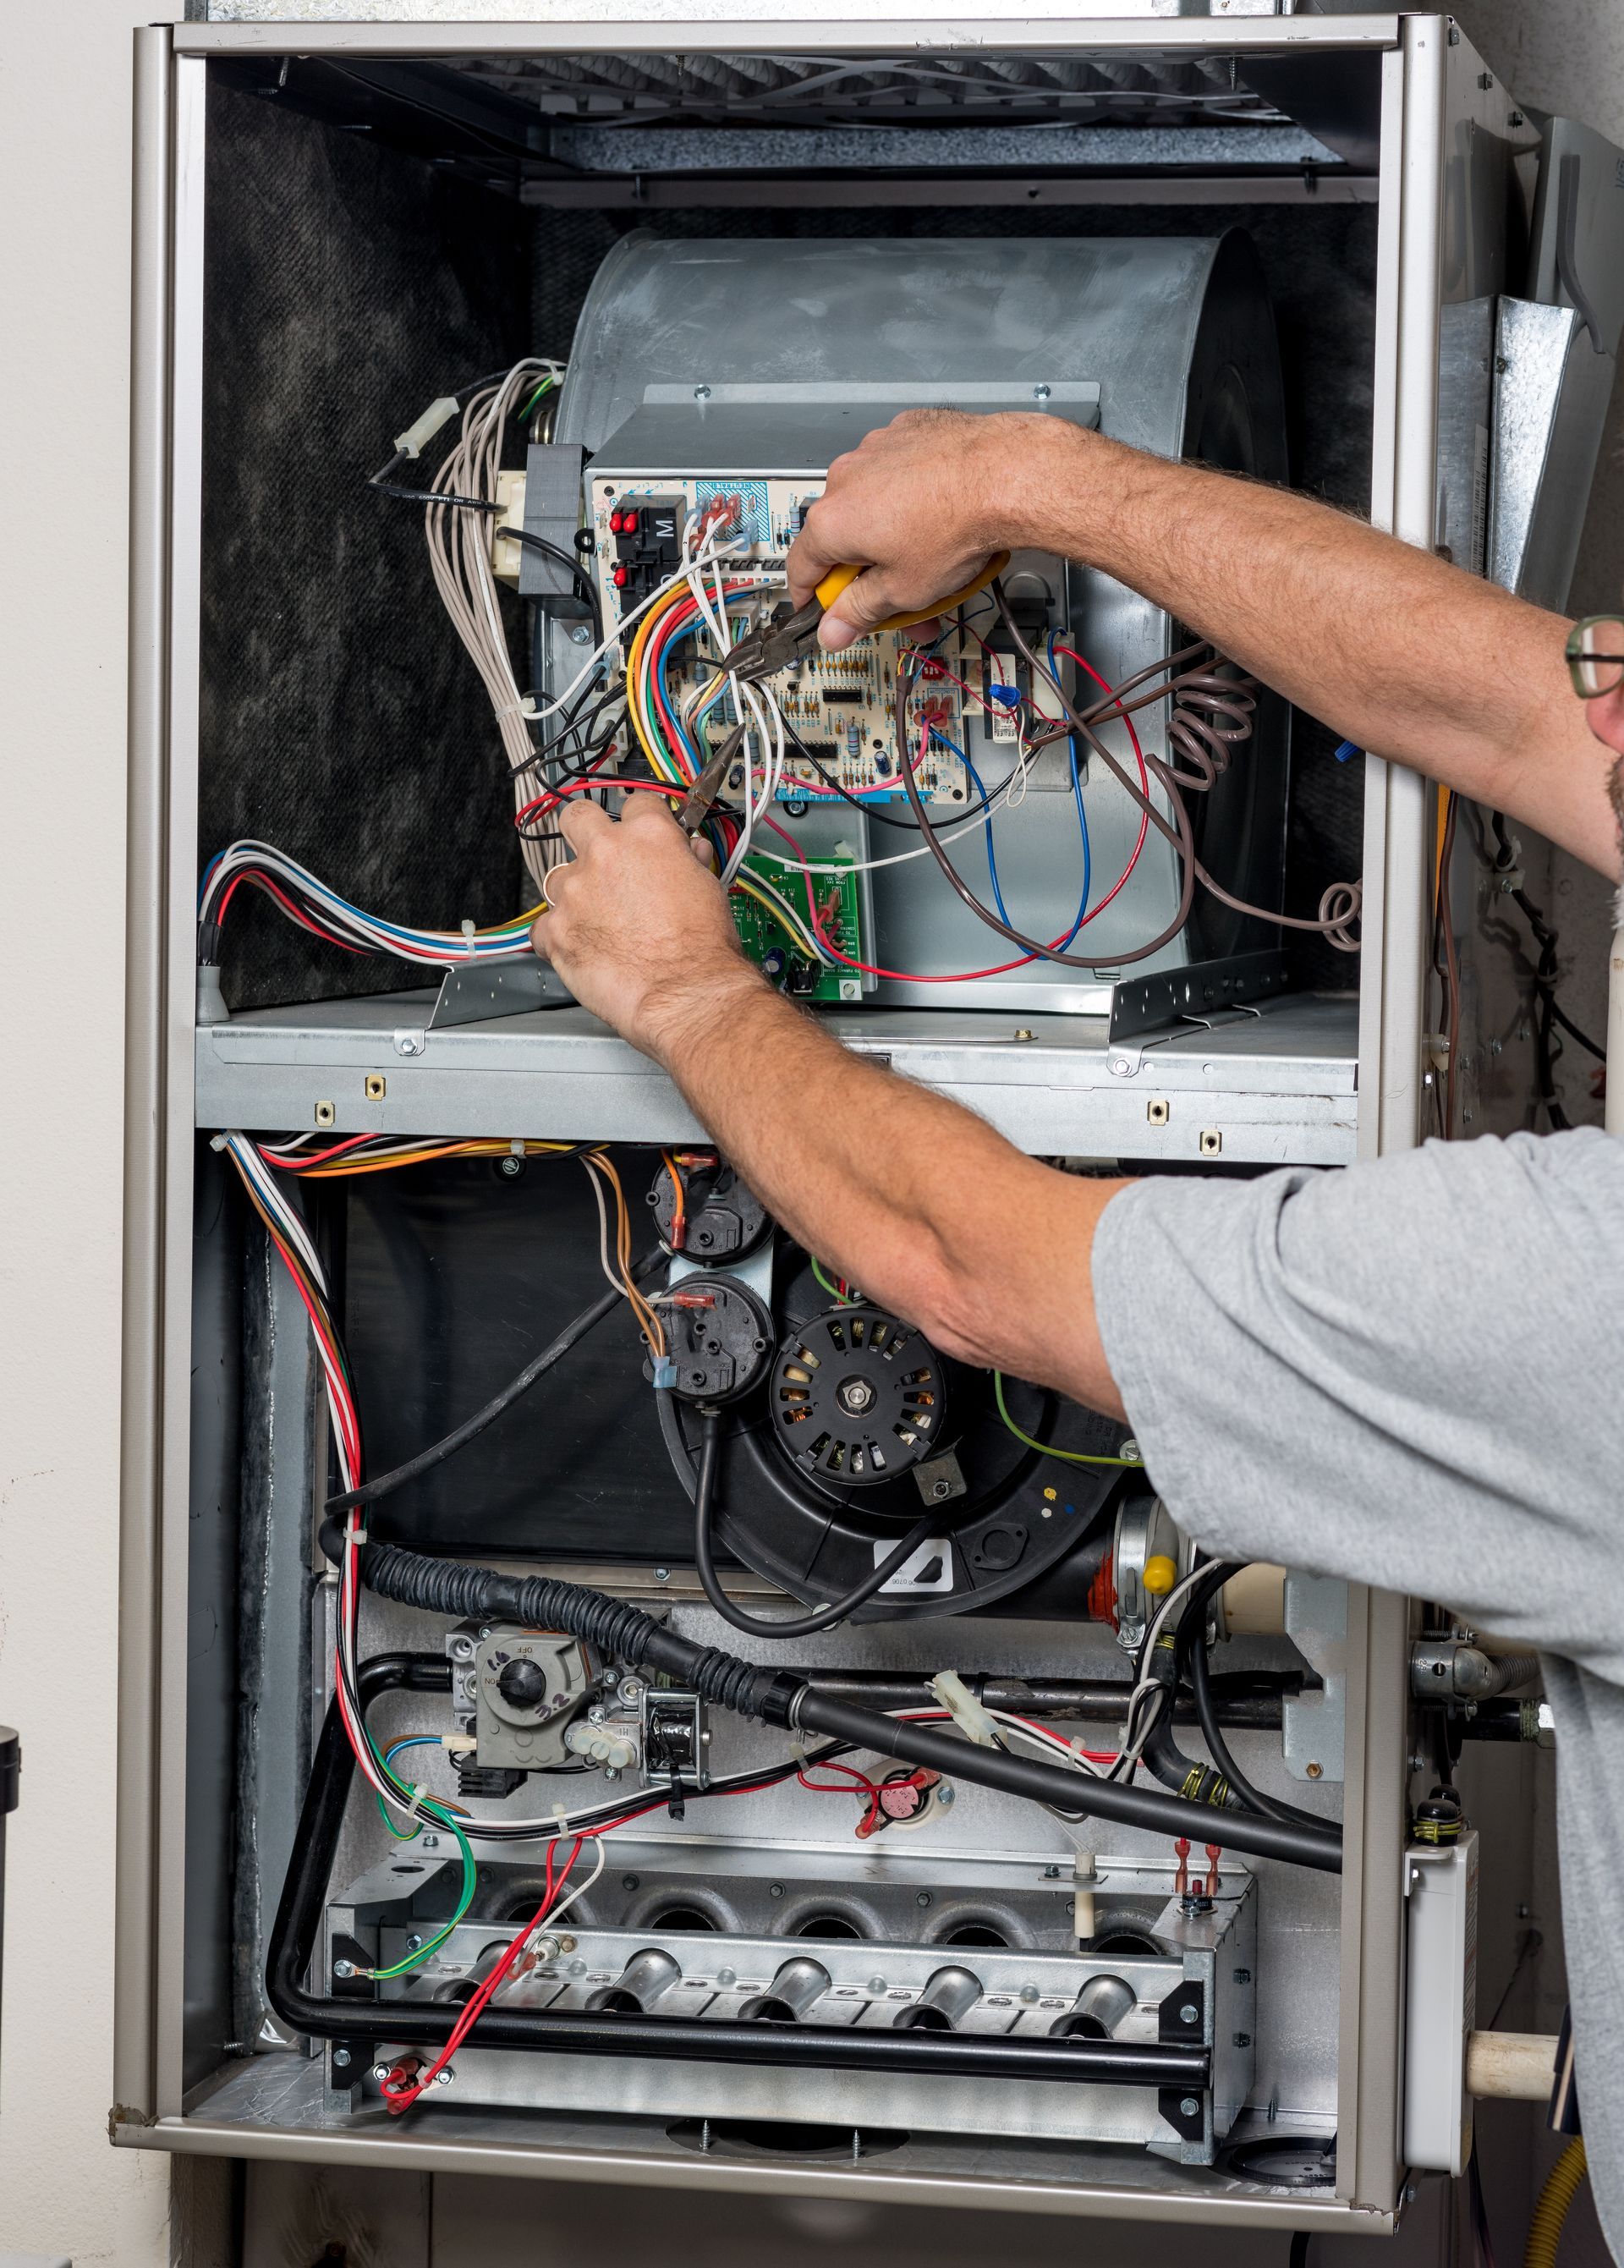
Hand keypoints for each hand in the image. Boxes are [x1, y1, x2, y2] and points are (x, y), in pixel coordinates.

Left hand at [530, 796, 762, 1057]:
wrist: (687, 994)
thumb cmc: (703, 949)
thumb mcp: (709, 888)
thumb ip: (689, 862)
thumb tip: (689, 855)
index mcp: (648, 834)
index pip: (636, 803)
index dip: (640, 822)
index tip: (640, 836)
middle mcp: (605, 853)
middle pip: (576, 818)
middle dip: (585, 832)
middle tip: (599, 856)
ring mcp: (575, 891)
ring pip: (557, 878)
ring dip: (574, 894)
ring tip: (598, 921)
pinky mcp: (557, 931)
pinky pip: (543, 928)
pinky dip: (557, 937)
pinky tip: (580, 947)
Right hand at [787, 407, 1087, 651]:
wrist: (1007, 474)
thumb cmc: (957, 527)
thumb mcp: (904, 590)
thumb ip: (860, 611)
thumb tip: (834, 631)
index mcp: (833, 520)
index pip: (802, 567)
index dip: (809, 595)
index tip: (817, 609)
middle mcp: (845, 477)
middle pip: (843, 536)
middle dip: (868, 573)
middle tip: (897, 600)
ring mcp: (876, 448)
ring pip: (871, 502)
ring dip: (890, 533)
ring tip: (930, 557)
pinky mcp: (908, 430)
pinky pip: (898, 470)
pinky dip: (910, 494)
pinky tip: (939, 512)